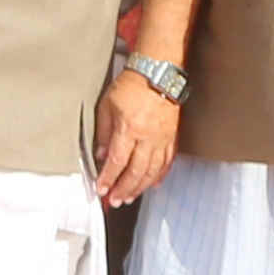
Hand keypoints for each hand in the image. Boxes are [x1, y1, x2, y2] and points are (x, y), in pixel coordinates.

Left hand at [92, 69, 179, 207]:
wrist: (158, 73)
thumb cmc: (130, 86)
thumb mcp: (106, 106)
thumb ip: (103, 133)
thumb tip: (101, 156)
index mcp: (129, 129)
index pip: (117, 161)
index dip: (109, 178)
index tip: (101, 190)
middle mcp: (148, 137)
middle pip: (136, 171)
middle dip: (124, 189)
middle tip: (115, 201)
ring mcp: (162, 138)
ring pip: (152, 170)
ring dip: (140, 187)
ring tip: (129, 198)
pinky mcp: (172, 137)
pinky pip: (166, 161)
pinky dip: (158, 176)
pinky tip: (151, 185)